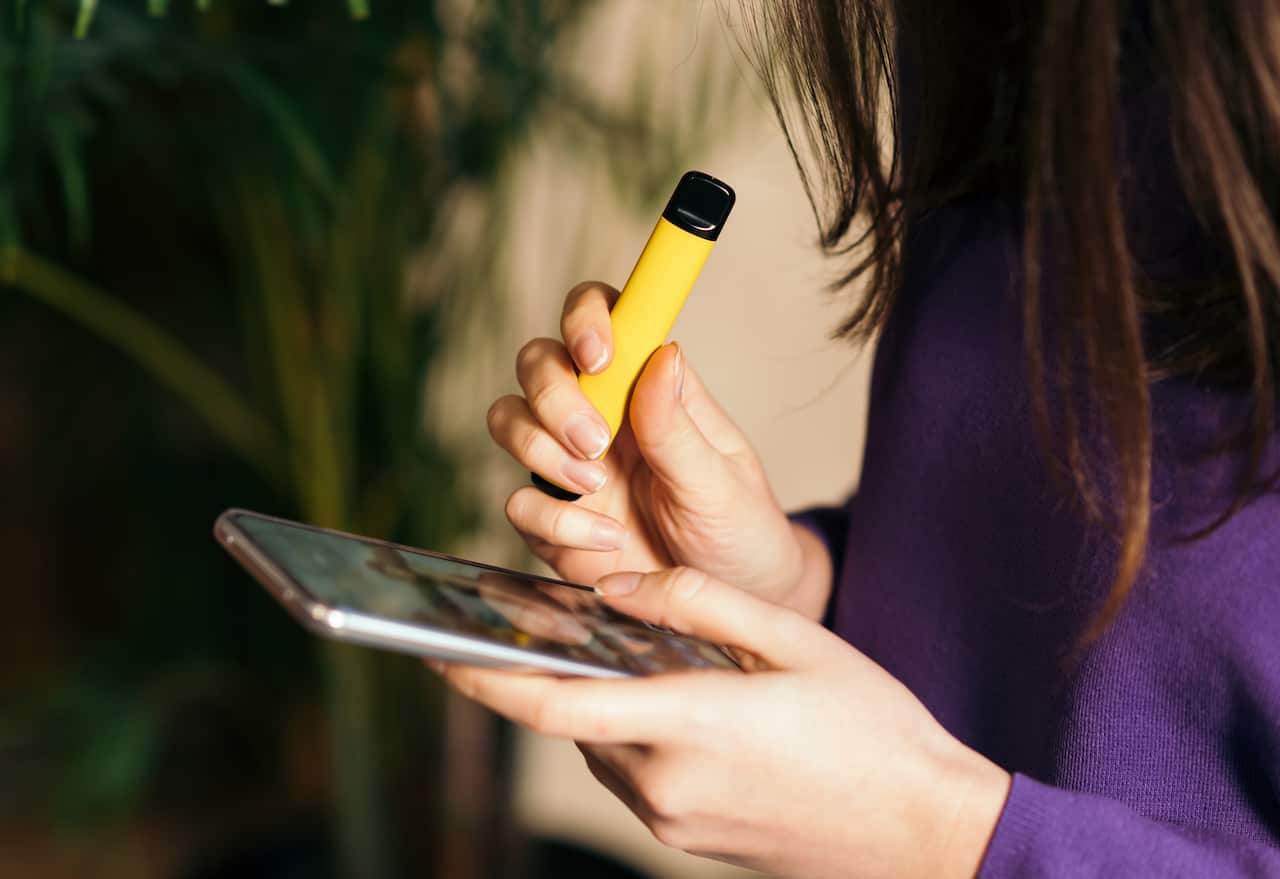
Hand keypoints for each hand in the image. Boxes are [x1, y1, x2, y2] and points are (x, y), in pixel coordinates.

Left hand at [432, 568, 1010, 877]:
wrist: (924, 831)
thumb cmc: (871, 728)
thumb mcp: (792, 640)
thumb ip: (696, 602)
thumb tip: (615, 589)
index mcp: (688, 725)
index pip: (553, 705)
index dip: (482, 677)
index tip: (431, 649)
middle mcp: (665, 785)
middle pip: (575, 719)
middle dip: (555, 670)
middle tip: (556, 618)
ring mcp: (674, 821)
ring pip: (603, 745)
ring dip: (601, 701)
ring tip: (634, 653)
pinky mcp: (689, 838)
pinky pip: (635, 773)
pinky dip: (632, 730)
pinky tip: (674, 698)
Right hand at [486, 281, 830, 617]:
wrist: (730, 605)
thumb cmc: (738, 530)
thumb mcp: (721, 482)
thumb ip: (679, 427)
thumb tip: (663, 353)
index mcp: (649, 387)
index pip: (604, 316)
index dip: (586, 317)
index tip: (598, 355)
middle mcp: (601, 415)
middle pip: (539, 362)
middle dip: (554, 395)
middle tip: (595, 442)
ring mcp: (570, 465)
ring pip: (509, 419)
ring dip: (540, 449)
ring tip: (595, 487)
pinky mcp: (553, 521)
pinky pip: (518, 504)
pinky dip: (553, 521)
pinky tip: (606, 540)